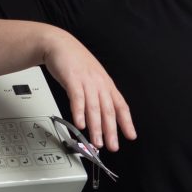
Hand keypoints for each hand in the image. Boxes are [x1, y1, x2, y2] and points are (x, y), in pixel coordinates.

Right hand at [41, 28, 135, 150]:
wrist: (60, 45)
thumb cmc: (76, 63)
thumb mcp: (93, 78)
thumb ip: (98, 96)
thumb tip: (102, 115)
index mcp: (106, 85)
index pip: (121, 105)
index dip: (127, 121)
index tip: (131, 136)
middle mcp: (99, 84)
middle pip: (108, 110)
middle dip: (111, 130)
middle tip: (112, 146)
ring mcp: (87, 81)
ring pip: (94, 107)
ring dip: (96, 127)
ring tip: (96, 141)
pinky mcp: (73, 79)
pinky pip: (77, 98)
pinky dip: (79, 112)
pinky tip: (80, 124)